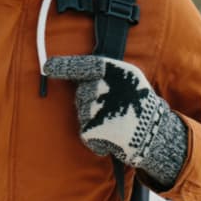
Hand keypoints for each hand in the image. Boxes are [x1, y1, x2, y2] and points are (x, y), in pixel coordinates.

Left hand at [43, 55, 187, 186]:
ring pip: (83, 111)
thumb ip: (102, 70)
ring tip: (116, 121)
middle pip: (82, 92)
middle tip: (115, 108)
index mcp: (110, 71)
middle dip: (91, 100)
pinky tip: (111, 134)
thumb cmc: (138, 103)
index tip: (47, 67)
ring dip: (94, 117)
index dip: (64, 66)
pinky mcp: (88, 129)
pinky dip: (95, 135)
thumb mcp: (126, 77)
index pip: (82, 65)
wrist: (152, 134)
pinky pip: (85, 130)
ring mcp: (92, 108)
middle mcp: (99, 87)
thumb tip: (72, 69)